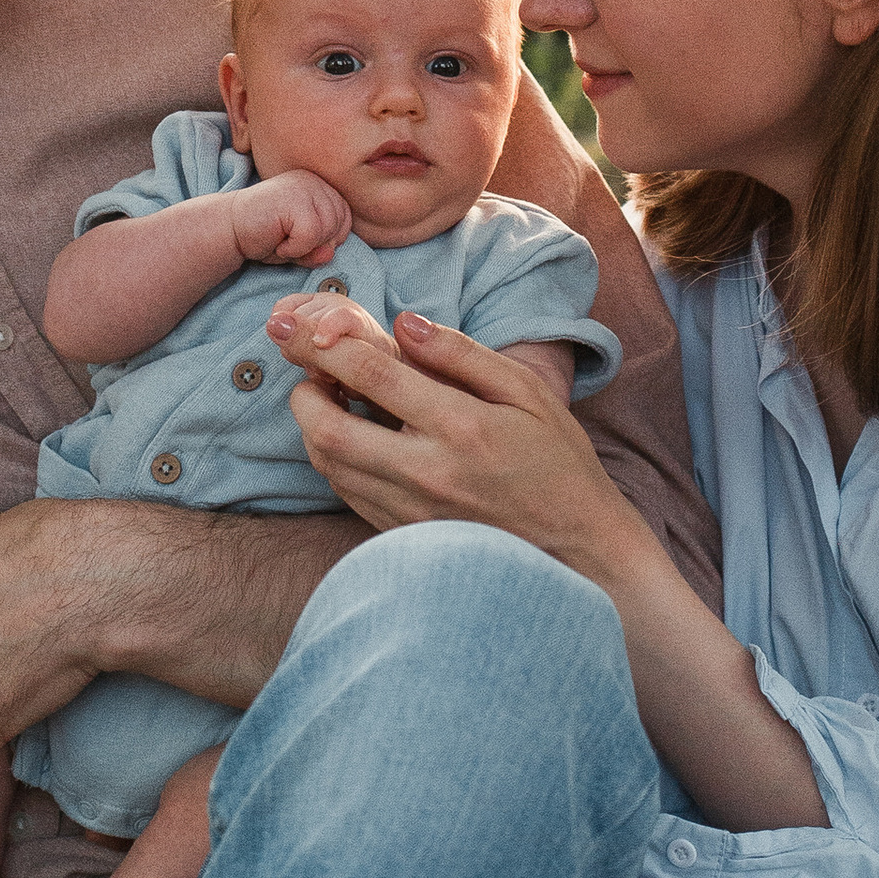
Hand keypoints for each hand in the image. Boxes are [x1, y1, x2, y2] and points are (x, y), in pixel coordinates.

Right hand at [229, 169, 351, 269]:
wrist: (227, 229)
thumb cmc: (263, 235)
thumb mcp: (300, 246)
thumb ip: (321, 250)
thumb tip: (330, 253)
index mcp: (318, 185)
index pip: (345, 217)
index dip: (326, 239)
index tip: (298, 239)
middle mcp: (313, 180)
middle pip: (340, 224)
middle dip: (317, 244)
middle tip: (287, 241)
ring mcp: (304, 186)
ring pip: (328, 230)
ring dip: (305, 247)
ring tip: (281, 240)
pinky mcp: (293, 199)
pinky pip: (312, 234)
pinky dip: (295, 248)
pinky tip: (277, 242)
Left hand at [267, 296, 639, 574]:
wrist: (579, 554)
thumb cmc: (558, 465)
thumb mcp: (527, 393)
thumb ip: (463, 354)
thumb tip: (403, 323)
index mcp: (462, 426)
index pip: (372, 374)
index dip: (323, 344)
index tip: (299, 325)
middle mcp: (428, 472)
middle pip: (328, 429)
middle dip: (303, 391)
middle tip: (310, 369)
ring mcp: (411, 511)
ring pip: (329, 465)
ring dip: (313, 426)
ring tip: (328, 397)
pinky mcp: (403, 535)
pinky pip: (347, 493)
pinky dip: (334, 459)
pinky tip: (351, 438)